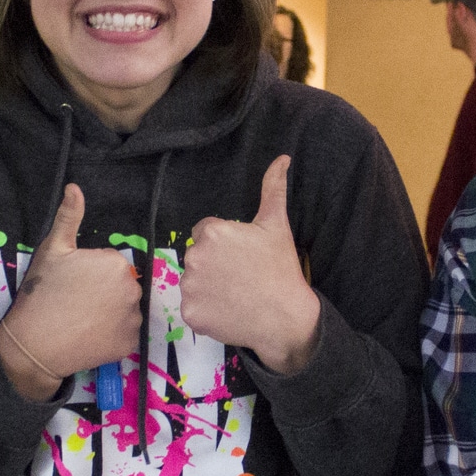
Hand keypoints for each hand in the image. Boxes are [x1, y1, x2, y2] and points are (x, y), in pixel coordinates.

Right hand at [0, 184, 139, 398]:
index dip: (90, 273)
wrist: (34, 344)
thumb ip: (68, 217)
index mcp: (116, 263)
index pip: (110, 264)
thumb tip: (74, 187)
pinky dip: (113, 335)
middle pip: (121, 287)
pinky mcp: (130, 344)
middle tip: (76, 302)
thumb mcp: (52, 250)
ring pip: (125, 310)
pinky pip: (126, 334)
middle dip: (104, 292)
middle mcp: (132, 289)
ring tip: (82, 320)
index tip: (72, 284)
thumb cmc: (42, 293)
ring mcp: (133, 319)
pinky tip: (90, 335)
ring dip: (111, 313)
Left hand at [180, 156, 321, 374]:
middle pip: (196, 257)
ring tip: (234, 294)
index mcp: (211, 232)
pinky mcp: (189, 313)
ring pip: (192, 282)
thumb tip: (282, 158)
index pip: (205, 233)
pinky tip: (227, 310)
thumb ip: (273, 188)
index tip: (242, 258)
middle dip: (214, 264)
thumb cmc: (281, 269)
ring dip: (207, 287)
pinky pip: (191, 307)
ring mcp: (189, 287)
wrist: (286, 317)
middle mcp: (194, 257)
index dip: (224, 245)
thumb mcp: (277, 225)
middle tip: (239, 276)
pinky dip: (205, 310)